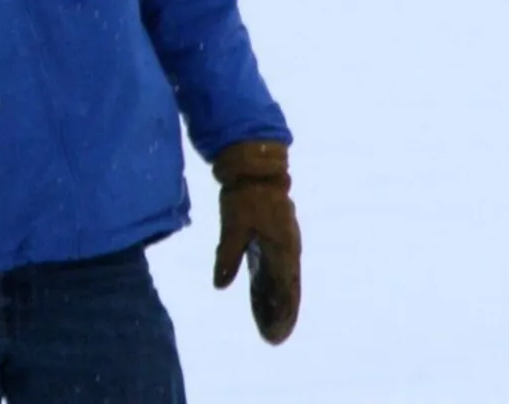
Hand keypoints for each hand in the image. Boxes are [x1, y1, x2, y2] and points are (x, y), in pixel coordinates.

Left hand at [212, 140, 301, 344]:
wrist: (256, 170)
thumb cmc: (244, 197)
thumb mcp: (232, 226)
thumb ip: (228, 256)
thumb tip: (220, 285)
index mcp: (281, 248)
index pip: (284, 289)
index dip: (281, 313)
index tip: (275, 334)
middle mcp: (288, 250)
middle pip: (287, 290)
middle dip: (281, 315)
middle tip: (273, 339)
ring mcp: (284, 245)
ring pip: (282, 281)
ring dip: (276, 303)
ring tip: (268, 326)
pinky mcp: (276, 240)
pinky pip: (276, 269)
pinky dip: (270, 286)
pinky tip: (260, 299)